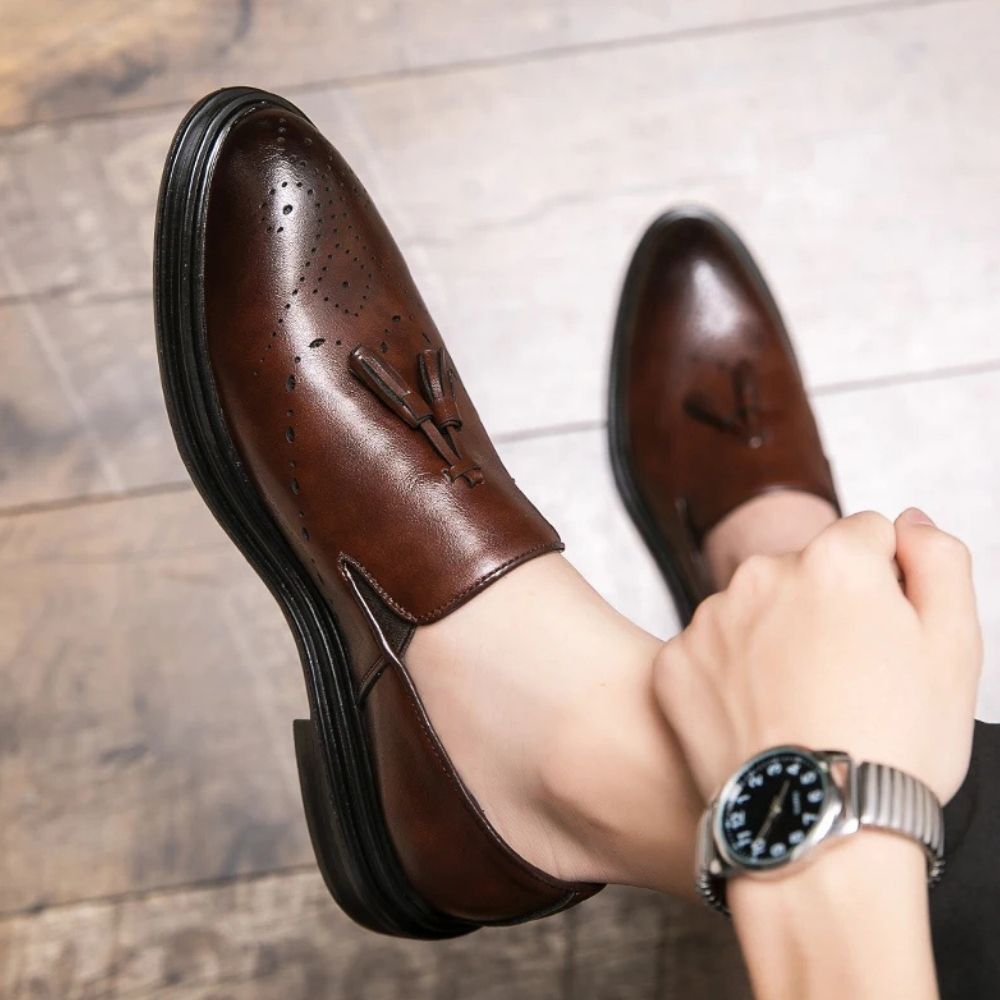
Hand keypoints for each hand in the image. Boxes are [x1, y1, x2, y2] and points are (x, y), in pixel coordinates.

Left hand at [654, 509, 981, 806]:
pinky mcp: (673, 663)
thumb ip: (939, 560)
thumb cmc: (896, 746)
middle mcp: (761, 574)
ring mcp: (709, 619)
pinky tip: (757, 719)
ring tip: (801, 707)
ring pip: (754, 611)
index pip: (867, 538)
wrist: (816, 830)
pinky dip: (729, 677)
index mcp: (835, 559)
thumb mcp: (955, 648)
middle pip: (804, 573)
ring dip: (773, 640)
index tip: (886, 640)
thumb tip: (907, 520)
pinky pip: (709, 653)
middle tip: (846, 682)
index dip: (887, 587)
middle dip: (826, 609)